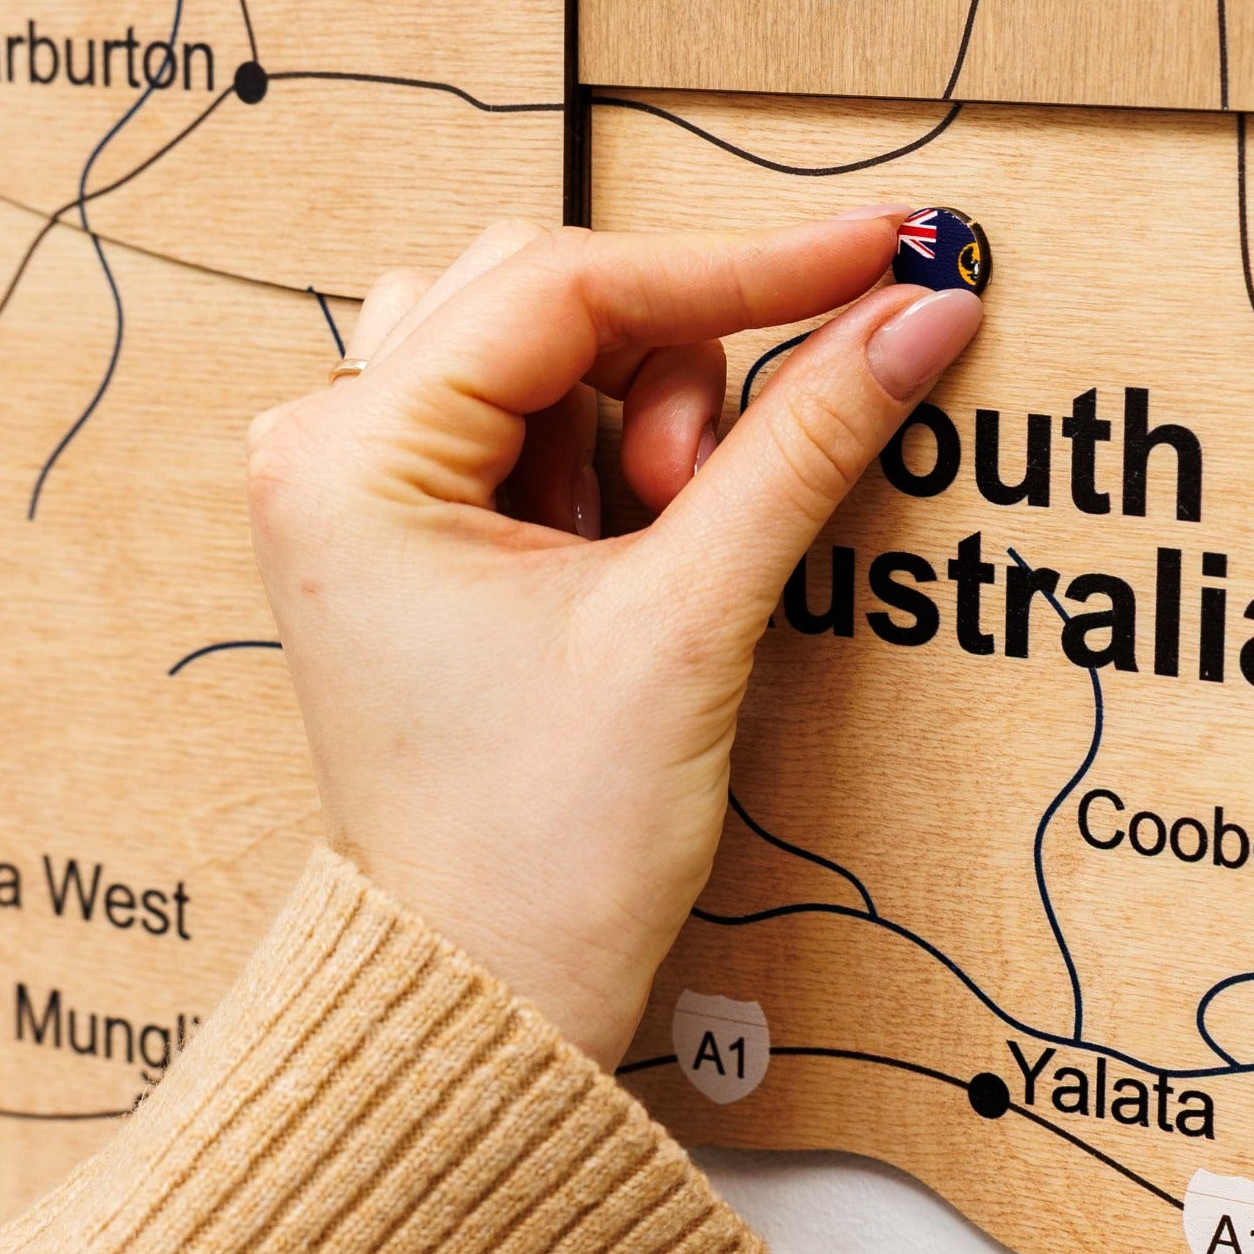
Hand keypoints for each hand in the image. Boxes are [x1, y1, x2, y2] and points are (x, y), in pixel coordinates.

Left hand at [245, 215, 982, 1065]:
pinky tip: (636, 549)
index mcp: (352, 456)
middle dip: (673, 370)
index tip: (871, 254)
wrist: (489, 999)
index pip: (568, 282)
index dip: (739, 264)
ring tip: (661, 546)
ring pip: (551, 351)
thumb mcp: (689, 621)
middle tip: (705, 495)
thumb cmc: (542, 845)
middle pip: (552, 296)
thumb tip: (915, 317)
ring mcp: (374, 488)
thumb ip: (805, 443)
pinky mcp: (425, 529)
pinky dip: (619, 455)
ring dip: (645, 414)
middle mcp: (337, 449)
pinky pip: (543, 423)